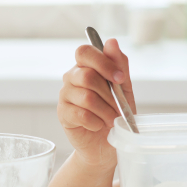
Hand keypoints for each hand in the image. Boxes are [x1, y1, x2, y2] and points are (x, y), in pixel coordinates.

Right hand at [58, 39, 134, 171]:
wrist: (106, 144)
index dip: (103, 63)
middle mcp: (72, 77)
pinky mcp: (62, 114)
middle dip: (109, 95)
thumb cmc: (115, 113)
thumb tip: (112, 41)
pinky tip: (98, 125)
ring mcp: (65, 95)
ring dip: (105, 111)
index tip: (120, 79)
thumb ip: (119, 65)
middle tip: (119, 108)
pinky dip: (96, 122)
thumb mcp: (124, 89)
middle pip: (87, 76)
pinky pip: (80, 114)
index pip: (84, 51)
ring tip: (111, 120)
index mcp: (87, 66)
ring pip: (86, 97)